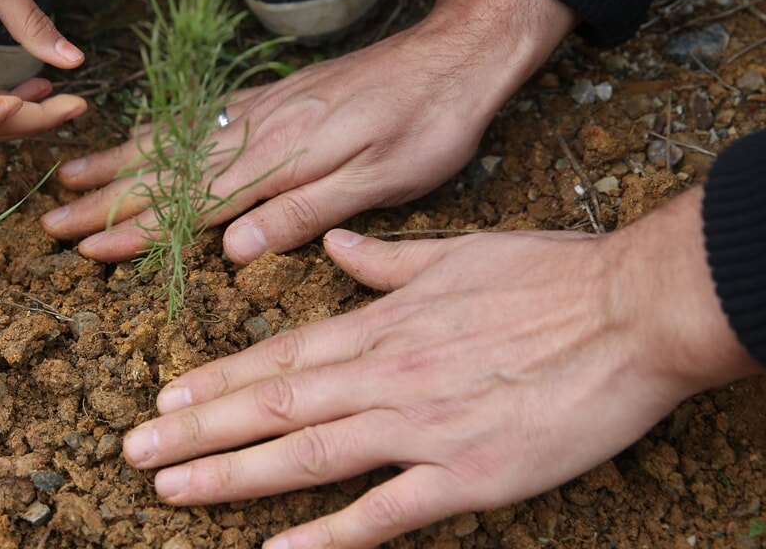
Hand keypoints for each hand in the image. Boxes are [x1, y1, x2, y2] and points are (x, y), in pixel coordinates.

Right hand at [42, 0, 577, 263]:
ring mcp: (262, 108)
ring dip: (119, 163)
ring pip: (175, 141)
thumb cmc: (428, 125)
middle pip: (169, 172)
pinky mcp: (274, 95)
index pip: (192, 203)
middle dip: (106, 200)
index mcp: (282, 159)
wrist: (454, 54)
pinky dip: (159, 131)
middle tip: (52, 220)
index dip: (137, 230)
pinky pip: (201, 117)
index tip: (87, 248)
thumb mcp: (381, 180)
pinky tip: (138, 139)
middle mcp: (259, 130)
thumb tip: (232, 249)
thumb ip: (304, 212)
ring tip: (71, 176)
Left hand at [121, 188, 761, 548]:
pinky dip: (328, 537)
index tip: (164, 398)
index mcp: (382, 324)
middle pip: (272, 407)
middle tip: (133, 454)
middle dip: (197, 431)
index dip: (217, 380)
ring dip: (233, 475)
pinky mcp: (469, 478)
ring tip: (173, 491)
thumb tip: (337, 245)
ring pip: (307, 455)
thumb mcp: (456, 250)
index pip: (279, 355)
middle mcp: (385, 375)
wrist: (631, 311)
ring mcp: (422, 428)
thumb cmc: (550, 276)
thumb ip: (384, 258)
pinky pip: (384, 513)